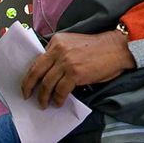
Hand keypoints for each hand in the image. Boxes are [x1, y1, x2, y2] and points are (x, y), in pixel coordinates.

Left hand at [21, 30, 135, 108]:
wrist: (116, 48)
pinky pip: (60, 90)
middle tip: (27, 95)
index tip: (28, 83)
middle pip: (36, 71)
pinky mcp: (75, 73)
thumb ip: (60, 53)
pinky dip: (58, 99)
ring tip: (44, 103)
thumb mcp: (73, 43)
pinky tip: (59, 102)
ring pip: (47, 83)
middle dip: (29, 86)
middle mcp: (59, 50)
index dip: (31, 74)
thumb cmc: (97, 48)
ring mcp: (66, 61)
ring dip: (43, 97)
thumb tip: (49, 71)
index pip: (37, 60)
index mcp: (57, 41)